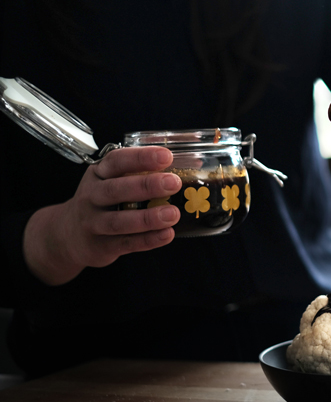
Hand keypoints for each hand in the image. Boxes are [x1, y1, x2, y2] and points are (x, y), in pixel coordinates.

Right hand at [23, 146, 181, 285]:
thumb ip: (142, 173)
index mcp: (98, 174)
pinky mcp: (101, 246)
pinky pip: (126, 244)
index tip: (166, 156)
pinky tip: (167, 235)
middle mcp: (92, 196)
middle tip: (174, 183)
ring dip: (148, 218)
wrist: (67, 235)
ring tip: (173, 214)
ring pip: (119, 221)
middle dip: (146, 186)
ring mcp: (93, 223)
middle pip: (116, 190)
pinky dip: (148, 240)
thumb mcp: (111, 180)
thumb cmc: (101, 201)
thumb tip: (191, 164)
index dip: (141, 158)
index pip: (116, 161)